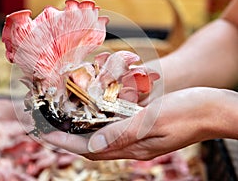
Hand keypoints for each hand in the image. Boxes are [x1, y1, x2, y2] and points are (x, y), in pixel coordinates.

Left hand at [41, 87, 237, 159]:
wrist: (212, 109)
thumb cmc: (188, 112)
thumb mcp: (155, 121)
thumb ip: (124, 133)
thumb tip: (93, 144)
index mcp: (134, 147)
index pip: (90, 148)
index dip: (66, 142)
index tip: (45, 134)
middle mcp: (132, 145)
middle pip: (92, 145)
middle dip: (68, 137)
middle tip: (48, 126)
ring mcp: (137, 137)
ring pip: (102, 137)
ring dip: (82, 130)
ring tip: (64, 120)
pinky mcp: (142, 127)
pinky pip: (114, 128)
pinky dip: (99, 122)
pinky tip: (93, 113)